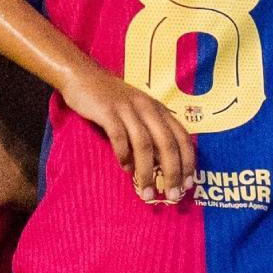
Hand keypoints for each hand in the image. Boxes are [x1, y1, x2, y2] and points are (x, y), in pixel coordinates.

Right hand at [58, 67, 195, 203]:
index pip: (182, 137)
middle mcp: (148, 108)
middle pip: (167, 143)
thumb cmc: (112, 100)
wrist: (83, 76)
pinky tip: (125, 169)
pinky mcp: (108, 111)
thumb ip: (150, 133)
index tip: (188, 185)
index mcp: (159, 109)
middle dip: (172, 172)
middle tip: (172, 196)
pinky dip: (124, 155)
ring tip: (147, 192)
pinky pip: (119, 136)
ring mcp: (128, 108)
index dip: (188, 162)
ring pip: (144, 144)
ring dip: (147, 171)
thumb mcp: (138, 112)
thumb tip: (161, 167)